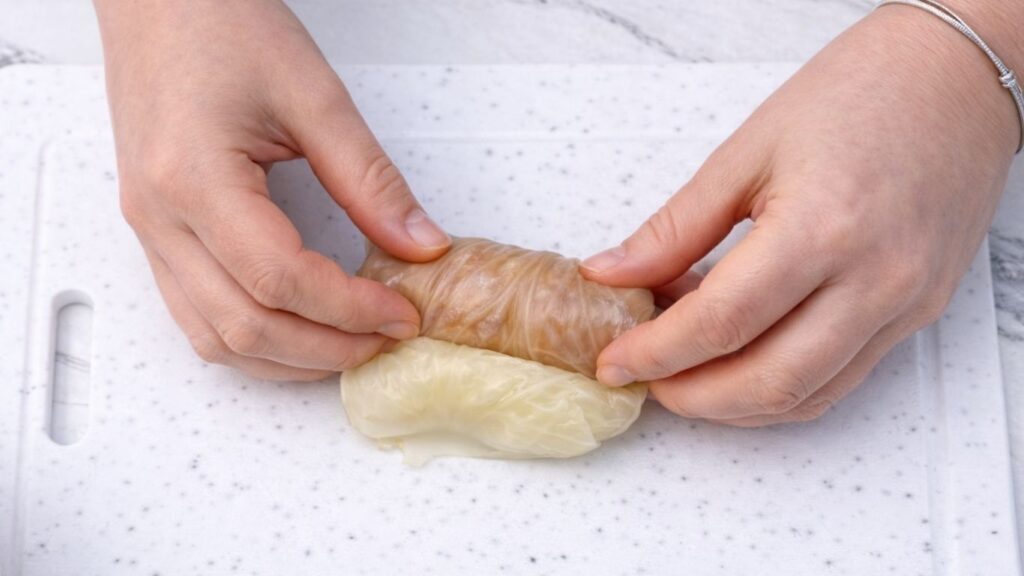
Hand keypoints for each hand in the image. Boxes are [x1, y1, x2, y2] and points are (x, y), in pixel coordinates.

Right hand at [95, 0, 450, 380]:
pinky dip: (253, 340)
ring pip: (214, 337)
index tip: (401, 312)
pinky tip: (299, 330)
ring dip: (289, 357)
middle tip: (386, 337)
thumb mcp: (313, 95)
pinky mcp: (156, 232)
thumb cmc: (219, 23)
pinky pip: (196, 316)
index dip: (349, 309)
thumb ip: (370, 179)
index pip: (279, 279)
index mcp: (195, 179)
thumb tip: (419, 244)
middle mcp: (160, 217)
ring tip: (350, 344)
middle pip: (245, 325)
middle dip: (326, 349)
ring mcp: (150, 230)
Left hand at [582, 5, 1019, 425]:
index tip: (614, 360)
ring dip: (733, 405)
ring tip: (684, 376)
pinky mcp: (918, 313)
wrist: (955, 79)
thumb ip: (675, 227)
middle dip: (691, 396)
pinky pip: (841, 380)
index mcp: (822, 227)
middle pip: (766, 380)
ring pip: (806, 395)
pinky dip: (781, 391)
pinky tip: (741, 367)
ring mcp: (904, 303)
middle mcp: (873, 279)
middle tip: (645, 378)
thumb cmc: (856, 94)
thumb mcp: (747, 152)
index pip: (721, 322)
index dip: (656, 352)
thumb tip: (611, 274)